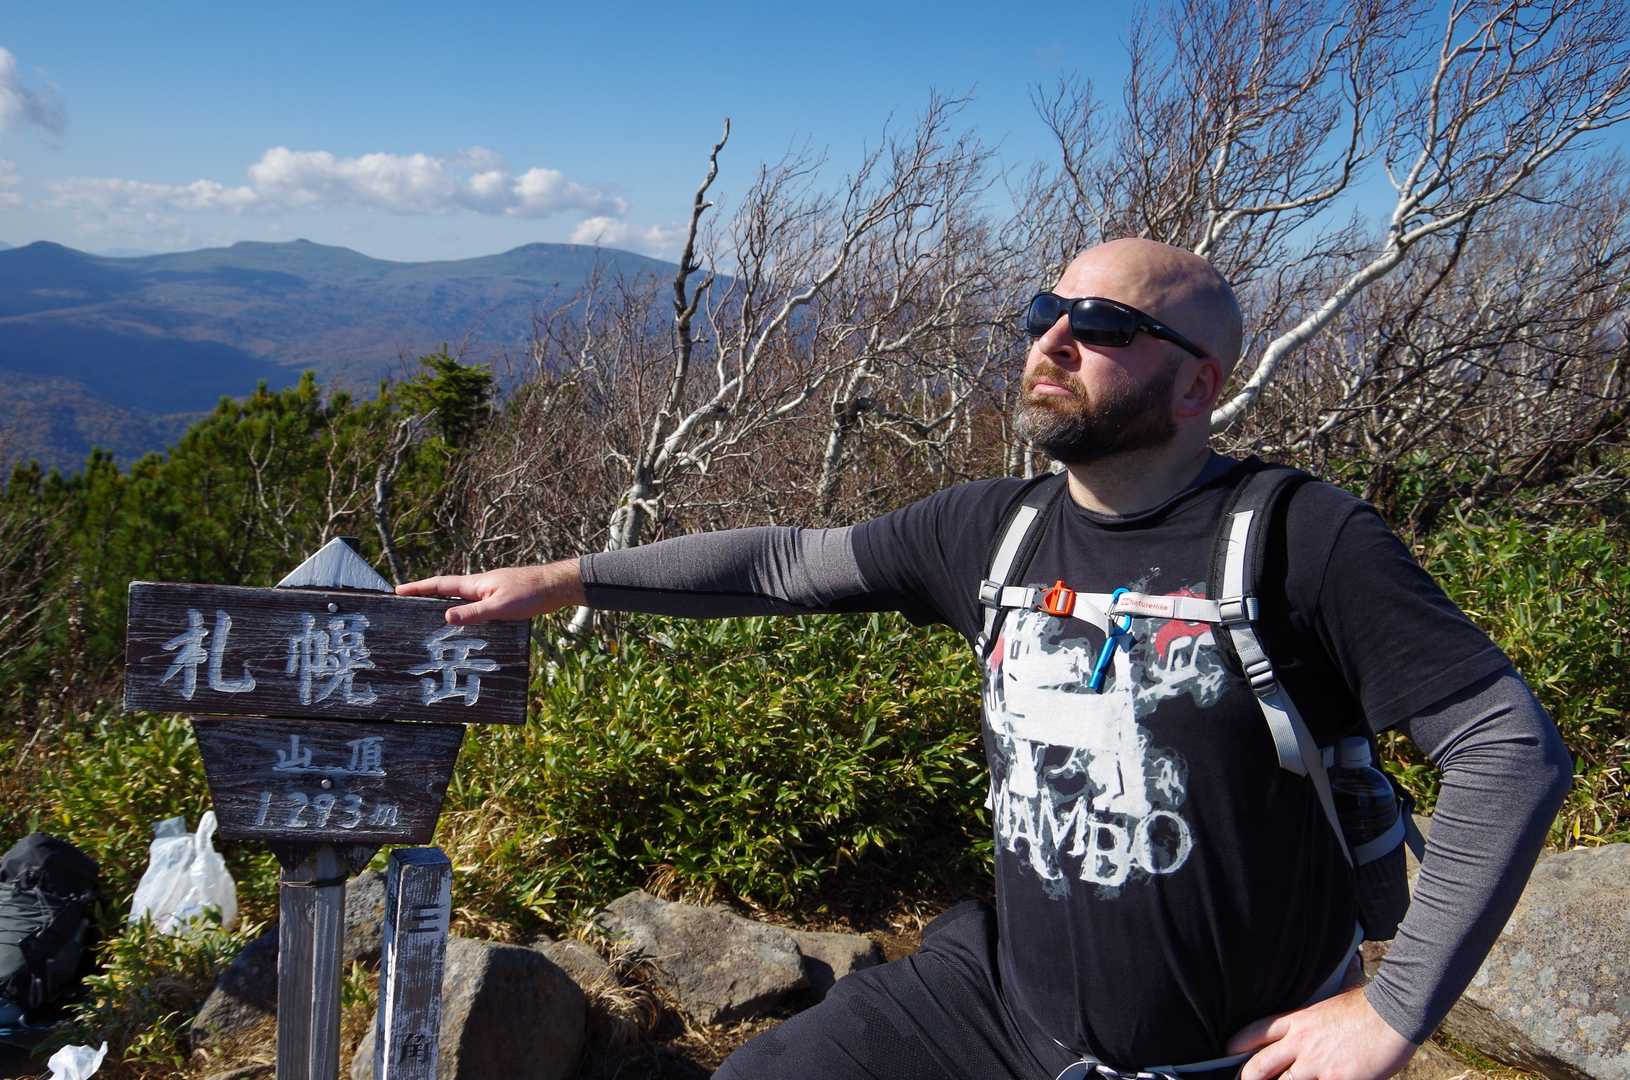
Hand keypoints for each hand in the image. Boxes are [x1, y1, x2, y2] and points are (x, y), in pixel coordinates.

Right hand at [395, 559, 583, 624]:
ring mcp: (490, 591)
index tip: (397, 591)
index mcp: (475, 584)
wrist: (556, 586)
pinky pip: (475, 606)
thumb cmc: (530, 593)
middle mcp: (479, 585)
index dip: (417, 588)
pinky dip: (464, 613)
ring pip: (460, 599)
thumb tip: (444, 616)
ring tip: (427, 620)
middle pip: (446, 591)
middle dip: (425, 597)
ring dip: (444, 606)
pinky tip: (464, 626)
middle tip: (406, 606)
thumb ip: (473, 613)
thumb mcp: (500, 607)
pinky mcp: (501, 599)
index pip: (439, 585)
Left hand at [1227, 986, 1417, 1079]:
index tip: (1227, 1052)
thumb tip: (1306, 1021)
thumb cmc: (1365, 1007)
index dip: (1236, 1045)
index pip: (1253, 1032)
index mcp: (1296, 1021)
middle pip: (1258, 1066)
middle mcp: (1299, 1043)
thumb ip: (1309, 1019)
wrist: (1393, 1013)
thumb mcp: (1326, 1006)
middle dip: (1246, 1078)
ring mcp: (1315, 1065)